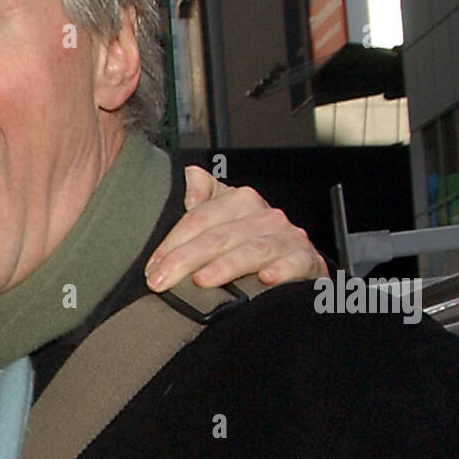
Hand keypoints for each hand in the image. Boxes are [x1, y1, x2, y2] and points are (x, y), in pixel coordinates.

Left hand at [144, 165, 328, 291]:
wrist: (298, 264)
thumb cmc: (254, 242)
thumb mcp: (226, 215)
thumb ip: (205, 195)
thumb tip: (190, 176)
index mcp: (240, 202)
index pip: (199, 219)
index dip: (171, 243)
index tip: (152, 268)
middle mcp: (264, 217)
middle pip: (219, 236)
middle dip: (185, 259)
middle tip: (161, 281)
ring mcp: (286, 239)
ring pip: (252, 250)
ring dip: (225, 266)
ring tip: (201, 281)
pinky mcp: (307, 261)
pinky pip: (295, 263)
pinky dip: (281, 270)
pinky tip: (264, 279)